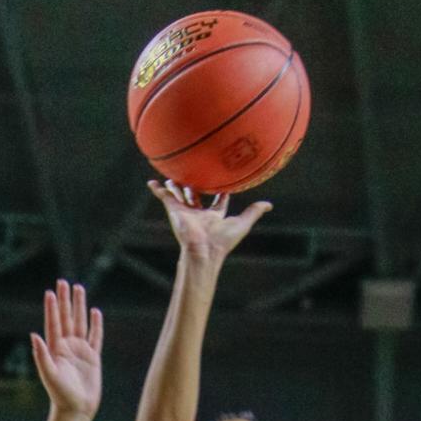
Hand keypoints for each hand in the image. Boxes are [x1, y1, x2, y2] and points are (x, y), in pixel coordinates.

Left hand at [32, 280, 102, 419]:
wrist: (76, 410)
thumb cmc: (60, 395)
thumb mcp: (49, 375)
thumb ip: (42, 355)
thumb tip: (34, 335)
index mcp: (55, 349)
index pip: (53, 323)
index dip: (52, 308)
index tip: (50, 292)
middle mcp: (67, 347)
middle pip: (66, 318)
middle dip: (65, 301)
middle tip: (63, 282)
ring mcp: (80, 351)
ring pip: (81, 323)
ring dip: (79, 306)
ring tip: (79, 289)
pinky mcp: (93, 358)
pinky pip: (95, 337)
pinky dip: (96, 325)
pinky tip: (95, 312)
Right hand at [148, 179, 271, 262]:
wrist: (203, 250)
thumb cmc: (223, 241)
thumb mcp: (242, 223)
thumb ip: (254, 212)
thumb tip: (269, 205)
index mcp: (214, 217)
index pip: (218, 200)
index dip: (221, 190)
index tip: (223, 178)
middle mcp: (199, 214)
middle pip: (197, 195)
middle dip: (196, 185)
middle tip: (196, 171)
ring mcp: (186, 212)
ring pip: (180, 194)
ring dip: (176, 185)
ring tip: (172, 174)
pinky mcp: (175, 211)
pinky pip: (164, 197)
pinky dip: (157, 189)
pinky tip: (151, 182)